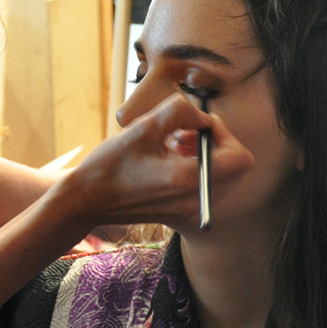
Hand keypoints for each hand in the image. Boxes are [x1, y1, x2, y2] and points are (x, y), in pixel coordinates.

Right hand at [62, 93, 252, 228]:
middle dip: (215, 144)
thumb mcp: (142, 128)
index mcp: (187, 179)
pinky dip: (197, 170)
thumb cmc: (109, 164)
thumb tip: (203, 116)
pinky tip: (168, 161)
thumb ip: (179, 112)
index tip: (197, 124)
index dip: (224, 133)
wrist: (87, 200)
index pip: (239, 157)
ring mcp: (190, 211)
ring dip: (205, 156)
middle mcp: (194, 200)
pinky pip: (207, 188)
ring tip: (172, 147)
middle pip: (236, 168)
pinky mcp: (183, 215)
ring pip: (223, 177)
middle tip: (184, 135)